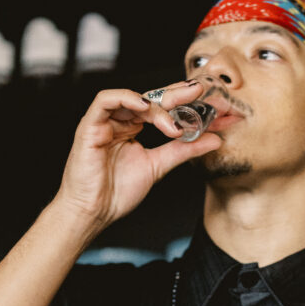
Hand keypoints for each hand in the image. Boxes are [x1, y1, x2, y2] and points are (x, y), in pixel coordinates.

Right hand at [55, 81, 221, 230]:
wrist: (93, 212)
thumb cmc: (117, 192)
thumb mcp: (159, 166)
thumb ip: (184, 150)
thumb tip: (214, 139)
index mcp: (133, 128)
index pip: (161, 106)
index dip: (184, 102)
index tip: (208, 101)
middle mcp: (120, 121)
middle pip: (150, 98)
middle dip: (176, 95)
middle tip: (198, 94)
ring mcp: (105, 121)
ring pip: (132, 99)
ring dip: (156, 107)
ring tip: (173, 124)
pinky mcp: (90, 125)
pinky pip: (105, 100)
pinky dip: (126, 99)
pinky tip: (145, 107)